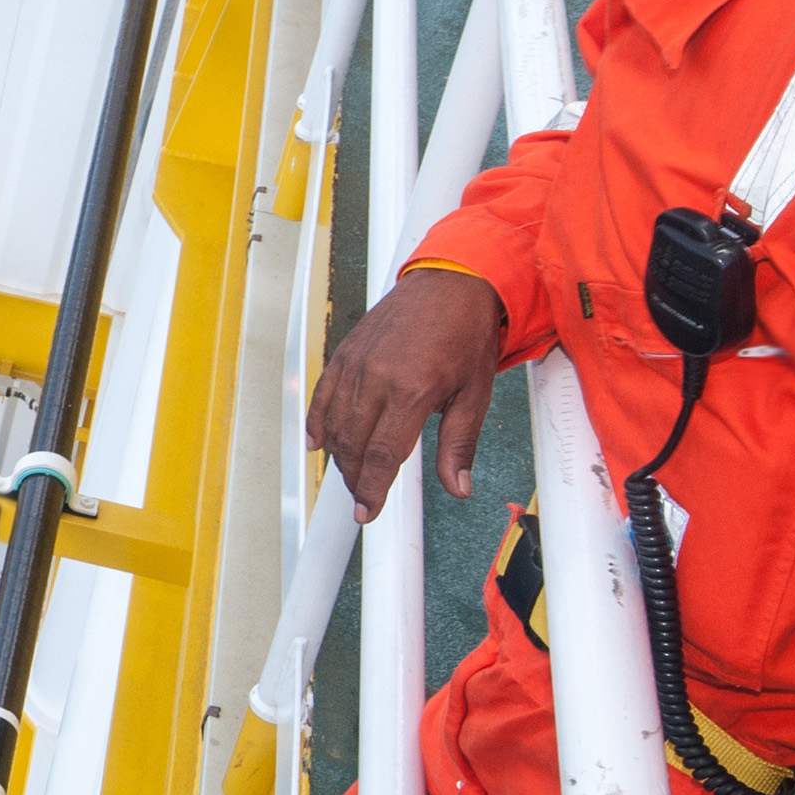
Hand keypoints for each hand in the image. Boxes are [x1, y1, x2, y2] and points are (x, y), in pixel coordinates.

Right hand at [305, 267, 504, 520]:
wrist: (451, 282)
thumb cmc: (466, 334)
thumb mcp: (476, 393)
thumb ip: (460, 444)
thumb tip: (459, 487)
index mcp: (413, 389)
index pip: (383, 454)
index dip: (372, 489)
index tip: (368, 512)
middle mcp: (378, 377)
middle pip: (353, 445)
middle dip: (356, 478)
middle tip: (364, 497)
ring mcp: (356, 364)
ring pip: (334, 424)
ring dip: (339, 455)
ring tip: (351, 474)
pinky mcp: (345, 352)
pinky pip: (322, 396)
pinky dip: (317, 422)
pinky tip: (318, 442)